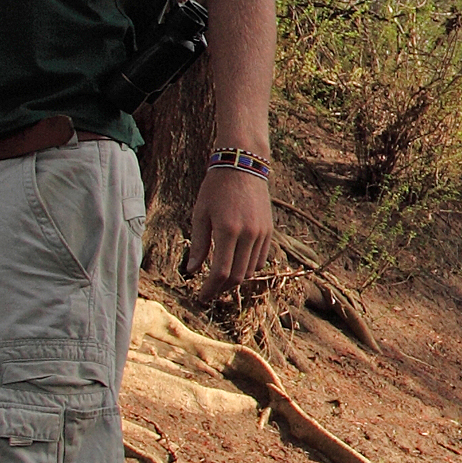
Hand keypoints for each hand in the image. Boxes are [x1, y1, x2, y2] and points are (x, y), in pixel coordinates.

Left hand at [187, 165, 274, 300]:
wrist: (243, 165)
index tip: (201, 297)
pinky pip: (260, 260)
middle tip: (209, 292)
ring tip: (220, 279)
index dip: (210, 289)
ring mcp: (261, 233)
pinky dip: (247, 268)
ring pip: (250, 270)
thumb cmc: (216, 188)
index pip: (220, 272)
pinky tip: (235, 264)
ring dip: (235, 279)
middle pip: (237, 276)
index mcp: (227, 230)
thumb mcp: (200, 214)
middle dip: (221, 289)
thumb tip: (192, 271)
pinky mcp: (269, 231)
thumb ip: (198, 245)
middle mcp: (248, 234)